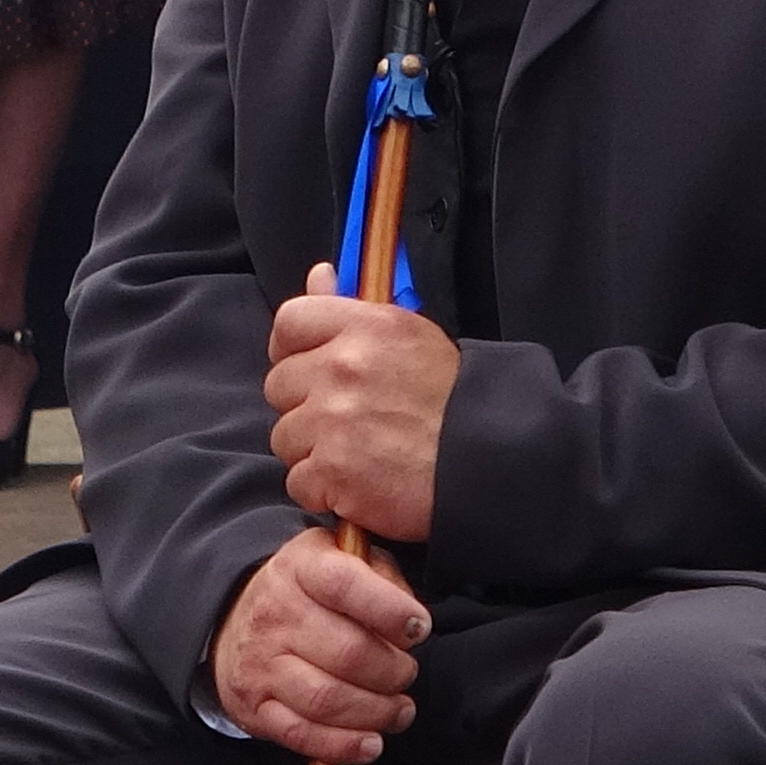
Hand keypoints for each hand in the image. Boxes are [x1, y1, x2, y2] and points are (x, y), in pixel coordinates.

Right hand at [212, 525, 427, 764]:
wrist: (237, 620)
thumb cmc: (310, 590)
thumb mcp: (343, 558)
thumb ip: (383, 576)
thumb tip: (412, 622)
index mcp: (301, 567)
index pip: (345, 586)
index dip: (390, 610)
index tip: (419, 628)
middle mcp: (275, 613)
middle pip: (347, 652)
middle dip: (393, 671)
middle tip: (408, 673)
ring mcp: (261, 662)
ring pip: (326, 699)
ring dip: (376, 712)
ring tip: (399, 709)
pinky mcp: (255, 706)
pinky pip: (302, 735)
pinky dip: (343, 746)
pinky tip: (371, 743)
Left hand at [265, 262, 457, 542]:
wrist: (487, 462)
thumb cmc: (454, 401)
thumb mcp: (410, 337)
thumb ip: (353, 308)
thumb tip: (318, 274)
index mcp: (366, 326)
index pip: (290, 322)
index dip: (291, 349)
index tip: (307, 367)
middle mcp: (344, 367)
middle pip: (279, 385)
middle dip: (304, 406)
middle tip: (347, 420)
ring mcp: (334, 419)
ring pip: (285, 437)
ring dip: (313, 451)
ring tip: (360, 452)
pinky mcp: (333, 470)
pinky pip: (298, 481)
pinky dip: (324, 490)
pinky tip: (360, 482)